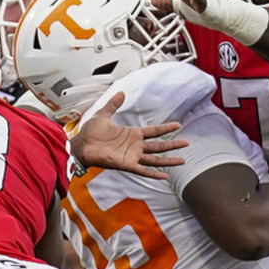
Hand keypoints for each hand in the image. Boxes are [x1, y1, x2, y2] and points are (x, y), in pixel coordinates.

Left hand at [71, 92, 187, 179]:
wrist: (80, 145)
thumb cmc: (90, 133)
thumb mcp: (103, 114)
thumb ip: (113, 104)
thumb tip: (121, 92)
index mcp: (131, 134)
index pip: (153, 132)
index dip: (165, 129)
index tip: (178, 126)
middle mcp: (134, 146)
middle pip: (158, 146)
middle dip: (173, 145)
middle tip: (187, 143)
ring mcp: (131, 156)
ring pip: (155, 159)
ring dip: (168, 160)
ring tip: (183, 160)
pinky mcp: (126, 165)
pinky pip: (143, 170)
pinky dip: (154, 174)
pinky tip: (165, 176)